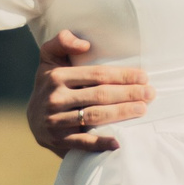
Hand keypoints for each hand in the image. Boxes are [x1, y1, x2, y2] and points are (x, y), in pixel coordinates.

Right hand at [27, 30, 152, 155]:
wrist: (33, 118)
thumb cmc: (50, 84)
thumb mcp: (49, 59)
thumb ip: (62, 42)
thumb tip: (84, 43)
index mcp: (57, 76)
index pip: (96, 75)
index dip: (122, 76)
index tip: (143, 77)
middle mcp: (55, 98)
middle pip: (99, 95)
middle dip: (128, 94)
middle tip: (150, 94)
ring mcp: (56, 120)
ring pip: (94, 116)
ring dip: (121, 113)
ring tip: (142, 110)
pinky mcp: (58, 140)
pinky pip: (83, 142)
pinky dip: (101, 143)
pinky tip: (119, 142)